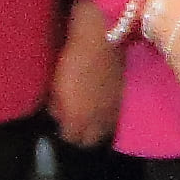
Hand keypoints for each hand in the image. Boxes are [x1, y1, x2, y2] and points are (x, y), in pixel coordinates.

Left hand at [47, 10, 123, 149]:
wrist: (104, 38)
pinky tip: (101, 105)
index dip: (64, 133)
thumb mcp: (56, 83)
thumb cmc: (74, 58)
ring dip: (96, 127)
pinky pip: (114, 116)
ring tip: (88, 116)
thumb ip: (56, 105)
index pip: (71, 139)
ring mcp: (114, 109)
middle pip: (90, 141)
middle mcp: (99, 120)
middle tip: (74, 123)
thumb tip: (58, 115)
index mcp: (79, 118)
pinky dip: (107, 115)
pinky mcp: (123, 97)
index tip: (61, 124)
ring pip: (105, 130)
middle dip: (81, 135)